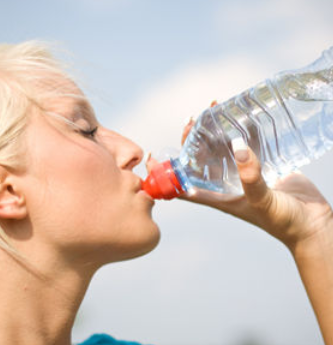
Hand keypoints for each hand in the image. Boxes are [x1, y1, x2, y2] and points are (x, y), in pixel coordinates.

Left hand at [151, 101, 332, 253]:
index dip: (167, 171)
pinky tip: (242, 115)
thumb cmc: (283, 221)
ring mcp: (242, 173)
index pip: (183, 183)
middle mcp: (225, 183)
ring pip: (223, 148)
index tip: (157, 153)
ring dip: (217, 130)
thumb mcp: (261, 201)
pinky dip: (242, 131)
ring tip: (216, 109)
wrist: (312, 224)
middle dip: (194, 138)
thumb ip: (250, 177)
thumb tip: (237, 147)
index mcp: (217, 196)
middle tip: (195, 117)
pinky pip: (247, 145)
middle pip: (201, 158)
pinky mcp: (261, 166)